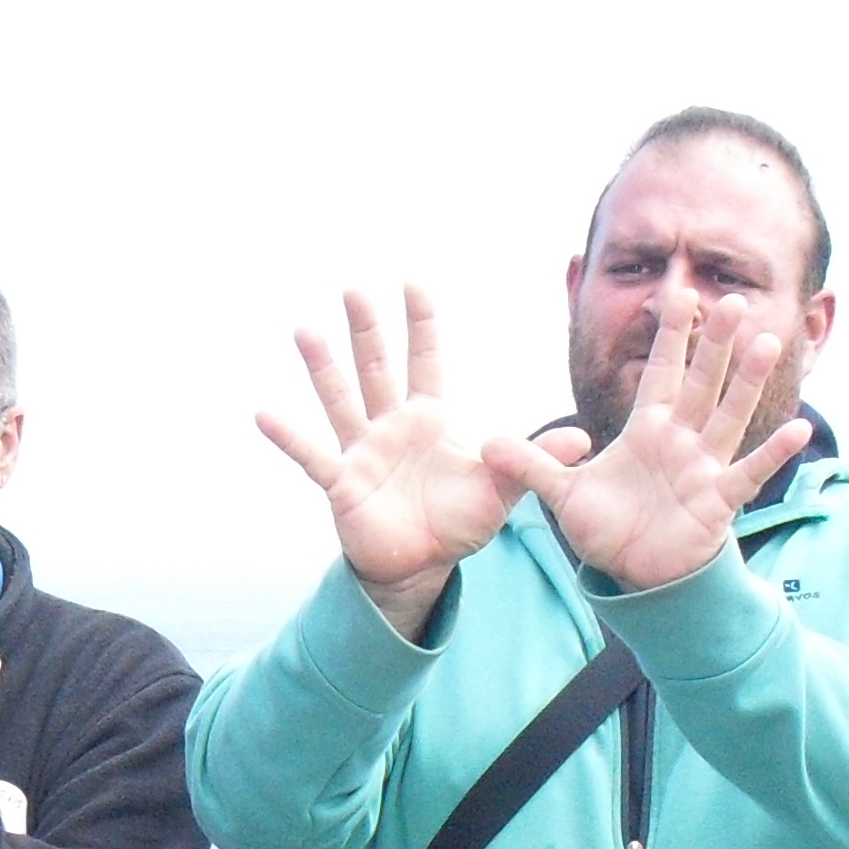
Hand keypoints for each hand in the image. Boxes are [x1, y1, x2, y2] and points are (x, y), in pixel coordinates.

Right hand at [257, 287, 512, 638]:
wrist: (421, 566)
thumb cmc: (456, 522)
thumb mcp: (501, 490)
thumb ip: (533, 461)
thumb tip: (583, 439)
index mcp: (429, 419)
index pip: (426, 360)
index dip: (421, 324)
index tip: (413, 281)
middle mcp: (391, 426)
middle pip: (377, 368)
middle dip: (367, 330)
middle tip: (354, 288)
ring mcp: (363, 452)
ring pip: (341, 400)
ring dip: (323, 367)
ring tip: (304, 329)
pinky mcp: (342, 484)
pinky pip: (313, 456)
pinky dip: (290, 437)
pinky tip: (264, 413)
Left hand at [483, 288, 809, 591]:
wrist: (636, 573)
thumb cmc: (609, 528)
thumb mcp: (563, 495)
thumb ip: (530, 467)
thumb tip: (486, 444)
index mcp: (646, 430)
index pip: (659, 373)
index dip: (670, 337)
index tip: (679, 295)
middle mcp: (680, 441)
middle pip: (699, 383)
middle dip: (714, 345)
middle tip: (733, 301)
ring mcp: (703, 468)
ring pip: (728, 416)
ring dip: (746, 383)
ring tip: (767, 344)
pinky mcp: (718, 502)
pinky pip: (748, 473)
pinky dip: (771, 453)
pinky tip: (798, 428)